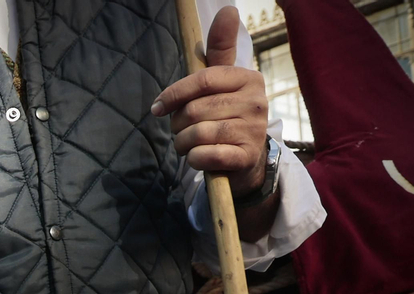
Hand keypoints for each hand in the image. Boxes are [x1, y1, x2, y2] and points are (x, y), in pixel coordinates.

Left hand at [152, 5, 270, 196]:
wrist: (245, 160)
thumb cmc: (226, 116)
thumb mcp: (223, 82)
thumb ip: (220, 49)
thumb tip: (227, 8)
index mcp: (248, 79)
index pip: (202, 80)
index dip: (173, 94)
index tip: (157, 108)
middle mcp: (256, 102)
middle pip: (194, 110)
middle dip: (177, 125)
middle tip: (181, 131)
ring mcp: (254, 130)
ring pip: (196, 134)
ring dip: (182, 144)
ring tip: (189, 145)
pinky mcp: (246, 157)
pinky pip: (204, 155)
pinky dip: (193, 159)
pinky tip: (198, 157)